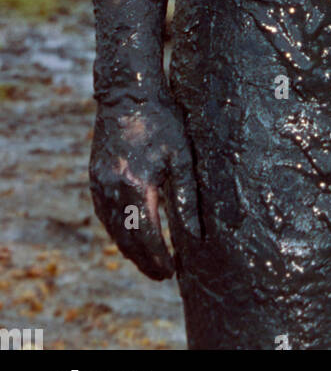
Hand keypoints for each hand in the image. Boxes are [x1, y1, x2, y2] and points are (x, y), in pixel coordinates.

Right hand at [89, 92, 201, 279]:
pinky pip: (105, 214)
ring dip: (130, 249)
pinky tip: (130, 236)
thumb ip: (186, 198)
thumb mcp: (182, 157)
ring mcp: (99, 184)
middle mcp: (113, 189)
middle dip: (144, 261)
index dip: (158, 258)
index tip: (170, 272)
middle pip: (127, 239)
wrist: (126, 94)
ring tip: (148, 262)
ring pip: (113, 229)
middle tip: (161, 276)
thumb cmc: (161, 120)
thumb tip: (194, 235)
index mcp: (137, 185)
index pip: (147, 235)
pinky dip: (118, 231)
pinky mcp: (94, 177)